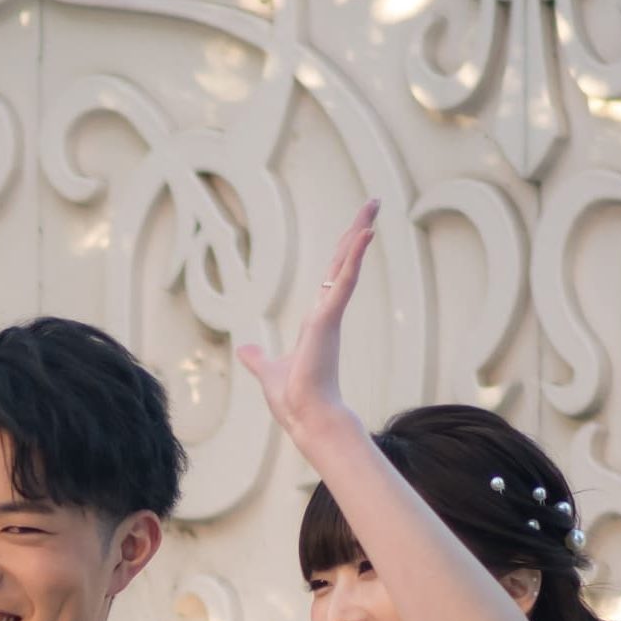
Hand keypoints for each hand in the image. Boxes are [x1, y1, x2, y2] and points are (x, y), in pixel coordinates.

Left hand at [235, 202, 375, 451]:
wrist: (304, 418)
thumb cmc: (294, 400)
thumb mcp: (269, 371)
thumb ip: (259, 358)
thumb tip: (245, 350)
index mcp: (317, 320)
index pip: (332, 276)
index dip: (344, 251)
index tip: (359, 229)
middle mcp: (326, 313)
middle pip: (343, 262)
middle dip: (357, 230)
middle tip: (374, 202)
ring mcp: (329, 315)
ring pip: (346, 265)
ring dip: (359, 233)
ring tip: (374, 206)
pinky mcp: (329, 320)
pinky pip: (343, 282)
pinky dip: (353, 258)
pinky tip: (363, 235)